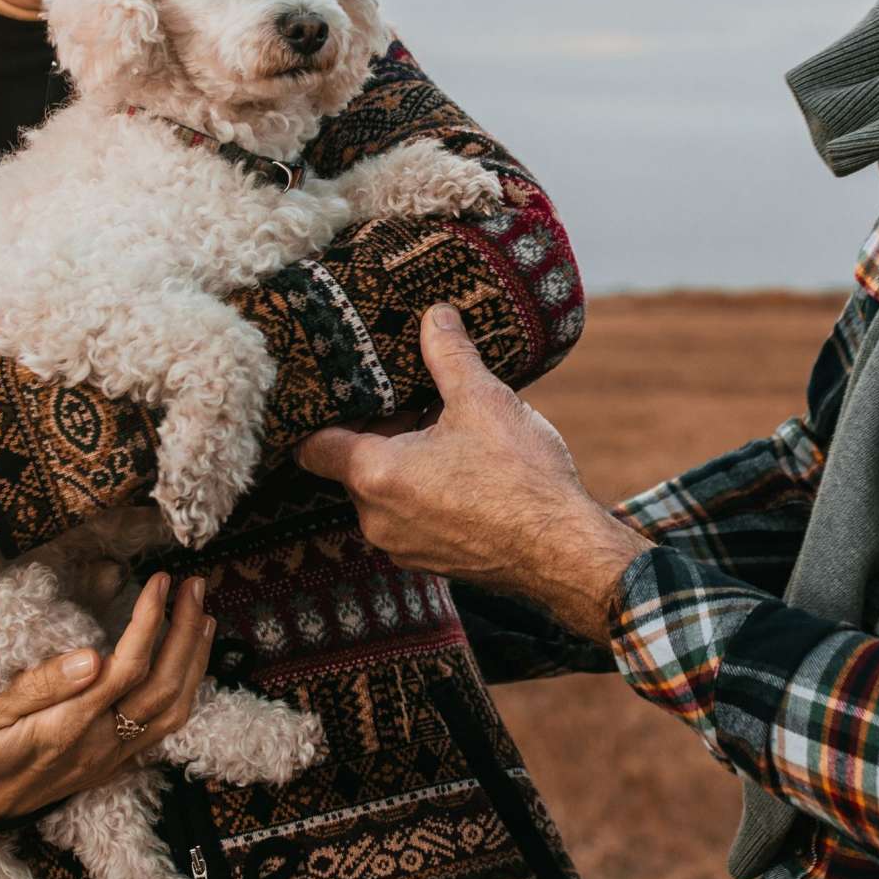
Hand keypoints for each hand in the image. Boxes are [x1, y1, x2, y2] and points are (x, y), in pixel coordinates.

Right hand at [0, 573, 218, 825]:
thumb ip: (37, 686)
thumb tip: (91, 657)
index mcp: (66, 729)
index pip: (125, 669)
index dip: (149, 622)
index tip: (159, 582)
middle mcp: (99, 747)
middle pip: (162, 688)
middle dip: (185, 633)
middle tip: (194, 585)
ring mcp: (112, 759)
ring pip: (173, 711)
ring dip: (194, 661)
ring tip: (203, 615)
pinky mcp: (115, 764)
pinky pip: (164, 728)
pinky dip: (186, 689)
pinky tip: (188, 661)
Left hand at [298, 307, 648, 639]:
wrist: (565, 553)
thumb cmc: (522, 480)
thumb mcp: (483, 401)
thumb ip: (449, 356)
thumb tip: (435, 316)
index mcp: (375, 476)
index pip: (313, 445)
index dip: (325, 413)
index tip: (349, 390)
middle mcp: (376, 519)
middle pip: (351, 465)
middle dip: (378, 431)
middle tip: (412, 399)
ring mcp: (402, 547)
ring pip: (384, 493)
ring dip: (404, 462)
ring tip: (445, 431)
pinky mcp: (431, 562)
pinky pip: (410, 518)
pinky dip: (424, 492)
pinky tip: (465, 470)